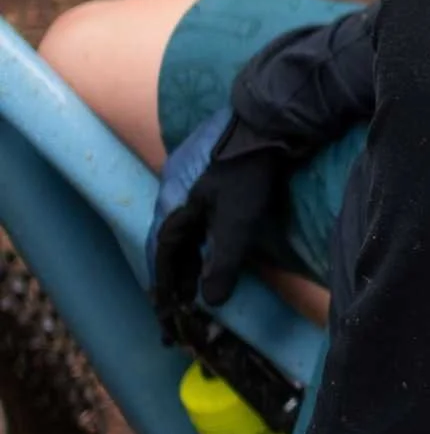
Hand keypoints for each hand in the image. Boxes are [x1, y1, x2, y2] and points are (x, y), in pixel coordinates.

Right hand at [148, 108, 284, 327]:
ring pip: (181, 227)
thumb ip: (222, 261)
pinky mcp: (203, 171)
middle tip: (180, 306)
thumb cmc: (248, 171)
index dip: (163, 284)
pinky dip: (196, 237)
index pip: (160, 254)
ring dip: (186, 257)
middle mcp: (170, 191)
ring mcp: (185, 178)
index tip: (165, 311)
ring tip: (192, 284)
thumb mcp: (237, 221)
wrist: (265, 121)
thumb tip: (210, 301)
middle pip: (168, 242)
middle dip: (174, 275)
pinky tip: (206, 247)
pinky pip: (192, 214)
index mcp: (171, 205)